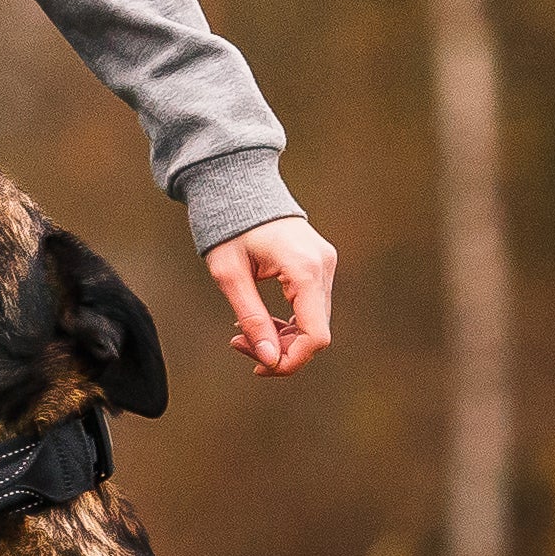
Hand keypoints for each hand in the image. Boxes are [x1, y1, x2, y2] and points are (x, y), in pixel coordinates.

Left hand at [203, 217, 335, 377]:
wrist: (239, 188)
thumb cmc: (228, 229)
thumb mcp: (230, 276)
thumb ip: (252, 319)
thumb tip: (269, 361)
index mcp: (304, 268)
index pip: (315, 335)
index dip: (291, 360)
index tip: (258, 367)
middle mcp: (323, 266)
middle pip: (316, 332)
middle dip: (280, 349)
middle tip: (238, 344)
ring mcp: (326, 264)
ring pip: (315, 322)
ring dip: (282, 337)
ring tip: (243, 334)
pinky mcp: (320, 265)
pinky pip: (312, 307)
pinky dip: (289, 322)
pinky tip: (262, 321)